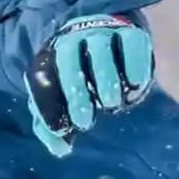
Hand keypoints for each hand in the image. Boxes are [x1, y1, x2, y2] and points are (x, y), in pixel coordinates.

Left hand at [25, 14, 154, 155]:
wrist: (111, 34)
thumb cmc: (82, 75)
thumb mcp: (64, 97)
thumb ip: (55, 124)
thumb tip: (61, 148)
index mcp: (52, 55)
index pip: (43, 75)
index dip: (49, 104)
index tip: (63, 130)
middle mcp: (74, 38)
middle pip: (68, 58)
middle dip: (75, 92)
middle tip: (86, 122)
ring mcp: (103, 30)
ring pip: (100, 49)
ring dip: (106, 78)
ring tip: (112, 104)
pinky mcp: (131, 30)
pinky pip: (132, 43)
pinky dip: (135, 64)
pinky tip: (135, 86)